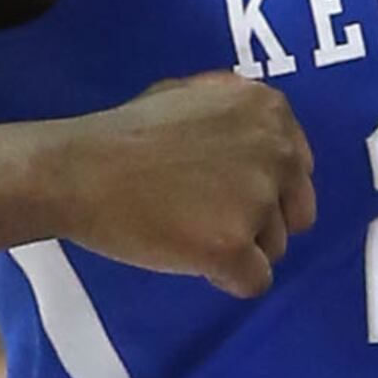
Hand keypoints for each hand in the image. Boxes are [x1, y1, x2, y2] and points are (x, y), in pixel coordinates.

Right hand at [44, 74, 316, 294]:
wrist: (78, 170)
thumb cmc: (124, 134)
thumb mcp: (192, 95)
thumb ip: (239, 116)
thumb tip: (269, 142)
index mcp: (270, 111)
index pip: (299, 171)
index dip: (262, 189)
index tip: (221, 191)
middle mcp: (276, 151)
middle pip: (296, 214)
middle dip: (258, 223)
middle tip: (204, 216)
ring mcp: (257, 200)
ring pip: (274, 250)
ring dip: (236, 249)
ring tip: (184, 227)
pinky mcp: (233, 246)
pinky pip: (254, 282)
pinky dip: (224, 278)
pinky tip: (186, 254)